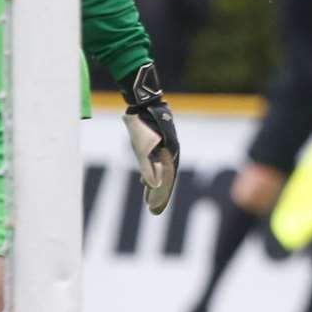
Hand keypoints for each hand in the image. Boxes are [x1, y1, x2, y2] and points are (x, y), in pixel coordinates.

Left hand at [120, 62, 178, 214]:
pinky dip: (150, 172)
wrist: (143, 100)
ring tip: (148, 198)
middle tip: (153, 210)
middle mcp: (170, 151)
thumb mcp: (141, 147)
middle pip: (166, 178)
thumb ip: (146, 166)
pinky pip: (156, 162)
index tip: (155, 210)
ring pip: (161, 170)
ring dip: (155, 184)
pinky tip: (143, 179)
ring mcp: (164, 146)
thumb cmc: (142, 124)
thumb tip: (152, 186)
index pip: (167, 181)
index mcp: (170, 154)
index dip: (162, 197)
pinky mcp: (157, 142)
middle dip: (160, 194)